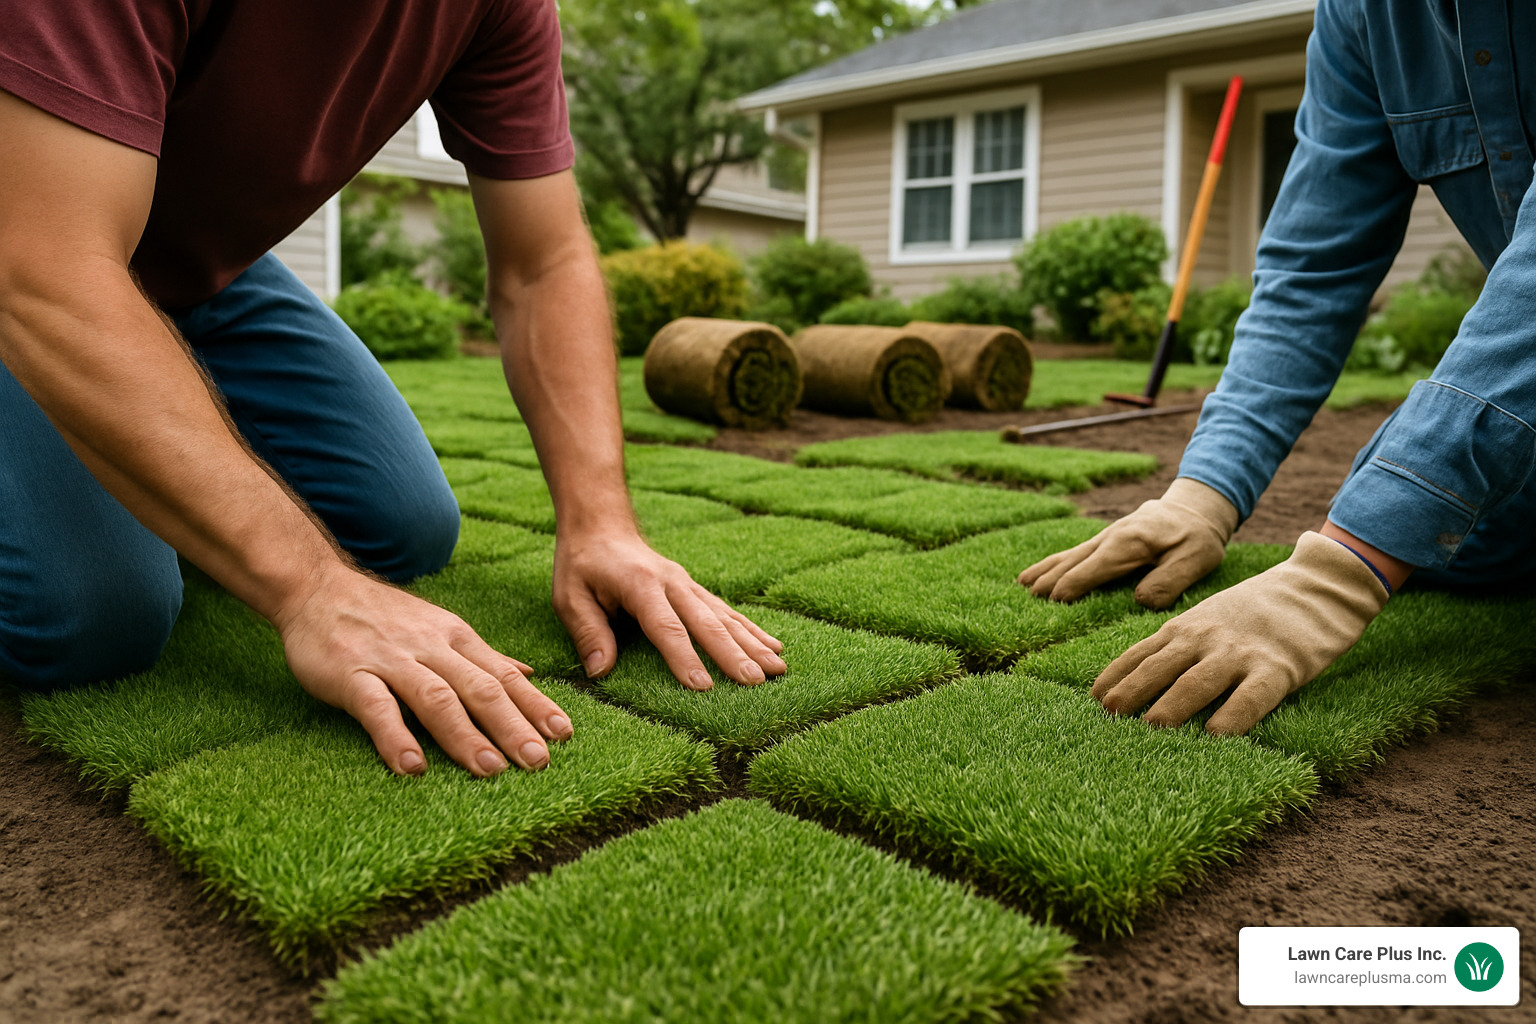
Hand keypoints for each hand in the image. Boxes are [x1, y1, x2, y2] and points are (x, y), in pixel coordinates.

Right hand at [275, 566, 572, 776]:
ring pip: (436, 697)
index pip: (504, 675)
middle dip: (513, 726)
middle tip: (539, 761)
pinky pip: (376, 706)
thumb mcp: (441, 628)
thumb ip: (482, 656)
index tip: (565, 735)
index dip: (535, 705)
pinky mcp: (351, 673)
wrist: (316, 587)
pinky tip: (413, 767)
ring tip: (491, 770)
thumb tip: (528, 675)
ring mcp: (391, 660)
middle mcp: (431, 648)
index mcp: (456, 638)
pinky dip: (395, 736)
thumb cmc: (383, 617)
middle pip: (480, 688)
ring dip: (465, 735)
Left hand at [553, 527, 785, 689]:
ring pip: (725, 616)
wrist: (601, 524)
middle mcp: (672, 583)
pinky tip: (775, 646)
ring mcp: (687, 584)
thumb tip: (600, 672)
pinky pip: (727, 610)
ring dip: (753, 643)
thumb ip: (588, 632)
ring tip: (778, 669)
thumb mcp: (569, 597)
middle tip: (756, 682)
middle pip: (707, 622)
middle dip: (734, 654)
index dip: (685, 657)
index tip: (703, 686)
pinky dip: (752, 629)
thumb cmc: (582, 564)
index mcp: (640, 585)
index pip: (666, 627)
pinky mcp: (694, 588)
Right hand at [1018, 477, 1239, 608]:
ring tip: (1023, 583)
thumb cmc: (1197, 538)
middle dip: (1052, 579)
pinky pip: (1076, 552)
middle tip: (1030, 597)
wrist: (1197, 508)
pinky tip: (1040, 571)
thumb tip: (1140, 601)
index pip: (1094, 568)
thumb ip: (1169, 581)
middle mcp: (1111, 537)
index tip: (1055, 602)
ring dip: (1047, 569)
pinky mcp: (1107, 539)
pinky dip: (1055, 562)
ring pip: (1070, 555)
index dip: (1074, 585)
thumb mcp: (1195, 560)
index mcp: (1129, 544)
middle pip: (1075, 561)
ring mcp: (1106, 536)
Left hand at [1092, 531, 1389, 733]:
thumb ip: (1180, 645)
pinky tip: (1217, 736)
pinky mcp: (1279, 668)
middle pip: (1160, 668)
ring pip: (1198, 682)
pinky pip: (1252, 696)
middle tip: (1107, 716)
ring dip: (1172, 705)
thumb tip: (1144, 679)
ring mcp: (1240, 653)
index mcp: (1185, 627)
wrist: (1316, 586)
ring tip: (1151, 727)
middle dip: (1131, 691)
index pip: (1141, 653)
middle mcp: (1205, 638)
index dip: (1117, 676)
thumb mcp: (1208, 619)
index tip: (1094, 698)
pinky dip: (1233, 716)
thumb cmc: (1257, 611)